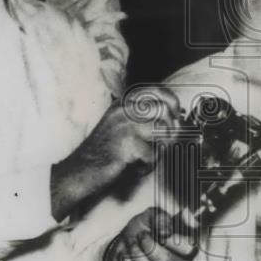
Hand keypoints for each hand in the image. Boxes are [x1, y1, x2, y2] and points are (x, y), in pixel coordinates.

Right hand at [51, 85, 181, 219]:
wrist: (81, 171)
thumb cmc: (105, 151)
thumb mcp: (122, 125)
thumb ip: (146, 119)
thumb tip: (178, 120)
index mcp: (123, 102)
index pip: (156, 90)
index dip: (172, 102)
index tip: (175, 116)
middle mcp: (124, 109)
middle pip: (164, 110)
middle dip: (170, 129)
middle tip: (163, 143)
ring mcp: (125, 125)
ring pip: (162, 132)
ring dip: (159, 149)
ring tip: (145, 158)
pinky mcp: (128, 144)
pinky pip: (153, 154)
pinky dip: (147, 165)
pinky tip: (135, 167)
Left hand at [107, 207, 196, 260]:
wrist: (129, 243)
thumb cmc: (144, 229)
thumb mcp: (151, 216)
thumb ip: (161, 217)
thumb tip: (167, 228)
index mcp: (187, 246)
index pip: (188, 248)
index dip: (169, 240)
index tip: (157, 231)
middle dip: (147, 247)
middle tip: (140, 236)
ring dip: (137, 257)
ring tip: (132, 246)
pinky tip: (128, 259)